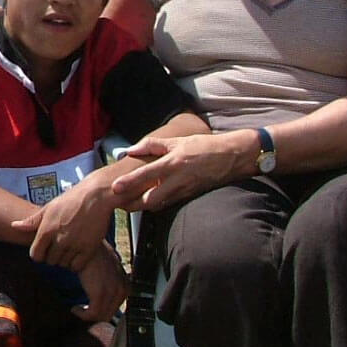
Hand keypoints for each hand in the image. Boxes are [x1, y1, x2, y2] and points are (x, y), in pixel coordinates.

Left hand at [11, 177, 117, 270]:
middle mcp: (59, 239)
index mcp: (46, 229)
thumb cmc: (71, 199)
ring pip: (63, 264)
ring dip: (65, 259)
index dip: (39, 254)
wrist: (96, 195)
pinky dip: (76, 263)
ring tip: (70, 247)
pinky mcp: (89, 249)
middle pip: (50, 261)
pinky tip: (78, 253)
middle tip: (59, 247)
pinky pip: (77, 266)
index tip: (45, 249)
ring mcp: (74, 245)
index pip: (36, 255)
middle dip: (53, 256)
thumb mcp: (49, 208)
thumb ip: (32, 221)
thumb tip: (13, 226)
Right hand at [72, 241, 128, 322]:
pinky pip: (92, 314)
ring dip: (87, 316)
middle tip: (81, 311)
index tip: (90, 310)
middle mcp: (123, 289)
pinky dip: (82, 314)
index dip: (102, 312)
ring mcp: (113, 292)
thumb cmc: (92, 254)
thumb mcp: (106, 269)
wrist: (87, 244)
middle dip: (94, 315)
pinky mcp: (100, 294)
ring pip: (101, 316)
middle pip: (109, 314)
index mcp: (125, 285)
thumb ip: (107, 281)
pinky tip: (75, 308)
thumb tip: (98, 294)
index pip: (116, 308)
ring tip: (77, 309)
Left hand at [110, 132, 250, 209]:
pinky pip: (170, 203)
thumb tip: (131, 150)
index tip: (114, 187)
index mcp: (172, 163)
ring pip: (160, 204)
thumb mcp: (177, 141)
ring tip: (128, 204)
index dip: (129, 182)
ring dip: (144, 206)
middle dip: (133, 204)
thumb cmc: (203, 146)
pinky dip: (158, 204)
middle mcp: (177, 179)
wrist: (231, 157)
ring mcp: (184, 190)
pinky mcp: (190, 196)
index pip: (146, 174)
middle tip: (119, 203)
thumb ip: (152, 145)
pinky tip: (148, 201)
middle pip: (151, 199)